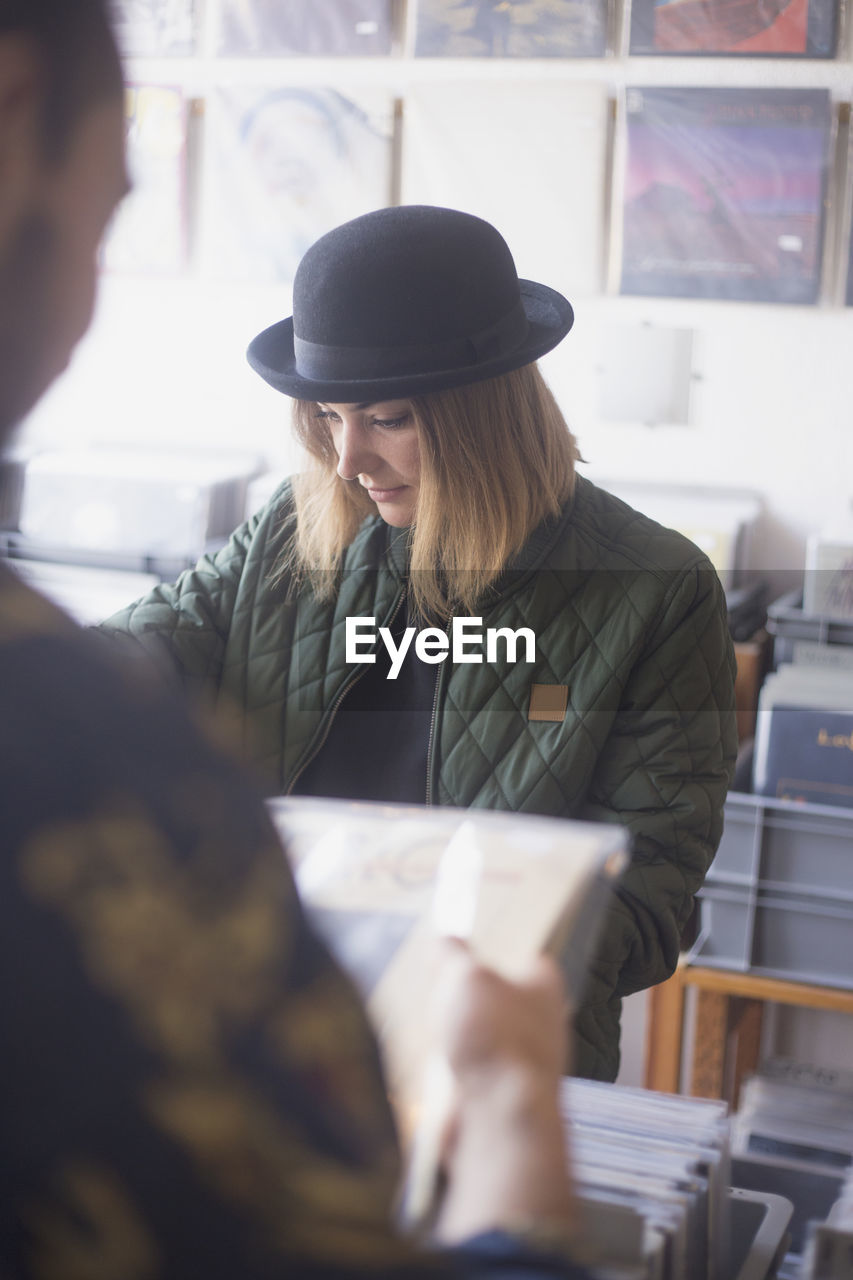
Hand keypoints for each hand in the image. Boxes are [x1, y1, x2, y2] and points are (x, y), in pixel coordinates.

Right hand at [430, 940, 576, 1244]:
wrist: (499, 1119)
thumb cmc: (496, 1041)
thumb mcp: (465, 977)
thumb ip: (453, 954)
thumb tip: (445, 940)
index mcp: (543, 985)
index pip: (524, 955)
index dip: (494, 948)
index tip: (464, 946)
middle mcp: (541, 1022)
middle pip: (496, 996)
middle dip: (464, 995)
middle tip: (440, 987)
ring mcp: (522, 1060)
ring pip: (480, 1034)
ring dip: (453, 1033)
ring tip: (435, 1028)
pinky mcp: (500, 1092)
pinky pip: (469, 1069)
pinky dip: (450, 1067)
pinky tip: (436, 1064)